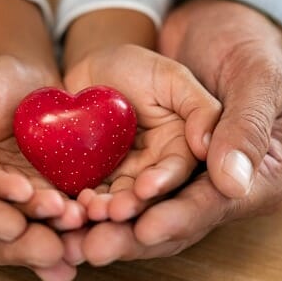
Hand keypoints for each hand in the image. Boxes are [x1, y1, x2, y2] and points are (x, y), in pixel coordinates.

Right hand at [0, 56, 87, 230]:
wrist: (34, 84)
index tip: (17, 203)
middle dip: (20, 241)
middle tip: (51, 244)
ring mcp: (12, 202)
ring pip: (26, 229)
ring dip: (50, 234)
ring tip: (75, 223)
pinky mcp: (43, 199)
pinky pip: (53, 220)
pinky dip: (69, 227)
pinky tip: (88, 226)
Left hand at [63, 44, 220, 221]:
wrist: (92, 70)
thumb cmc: (138, 67)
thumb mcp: (173, 79)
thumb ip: (200, 109)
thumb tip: (210, 149)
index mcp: (183, 150)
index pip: (180, 175)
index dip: (164, 184)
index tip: (145, 189)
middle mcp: (157, 170)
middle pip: (148, 198)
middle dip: (131, 208)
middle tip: (113, 212)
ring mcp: (125, 177)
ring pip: (118, 202)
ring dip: (105, 212)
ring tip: (90, 211)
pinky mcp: (96, 180)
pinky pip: (91, 195)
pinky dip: (82, 203)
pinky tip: (71, 205)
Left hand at [64, 0, 281, 265]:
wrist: (205, 27)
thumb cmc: (242, 47)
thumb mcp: (253, 77)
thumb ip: (245, 126)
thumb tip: (233, 183)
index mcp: (259, 177)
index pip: (215, 205)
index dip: (178, 219)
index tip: (144, 228)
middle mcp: (216, 188)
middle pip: (173, 221)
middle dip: (132, 236)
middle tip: (95, 248)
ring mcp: (178, 181)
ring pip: (141, 214)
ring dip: (106, 227)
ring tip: (72, 237)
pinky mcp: (145, 168)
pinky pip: (117, 191)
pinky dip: (92, 204)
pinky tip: (64, 213)